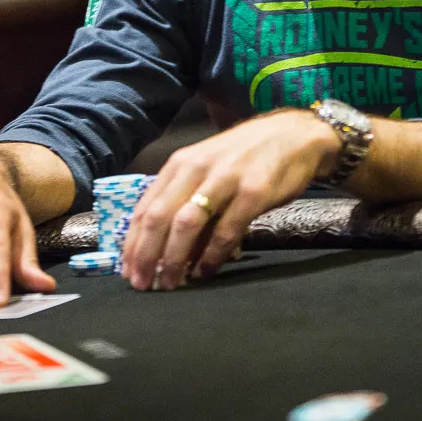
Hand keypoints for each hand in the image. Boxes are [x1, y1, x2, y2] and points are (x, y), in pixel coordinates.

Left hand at [121, 109, 337, 291]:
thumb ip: (185, 198)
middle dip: (146, 255)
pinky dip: (212, 255)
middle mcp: (197, 168)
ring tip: (171, 283)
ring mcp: (225, 179)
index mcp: (181, 164)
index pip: (146, 207)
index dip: (133, 243)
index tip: (127, 271)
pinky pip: (225, 230)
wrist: (294, 135)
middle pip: (159, 217)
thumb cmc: (245, 156)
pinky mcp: (253, 192)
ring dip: (174, 259)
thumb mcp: (207, 168)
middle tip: (142, 285)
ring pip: (187, 224)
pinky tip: (206, 271)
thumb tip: (162, 244)